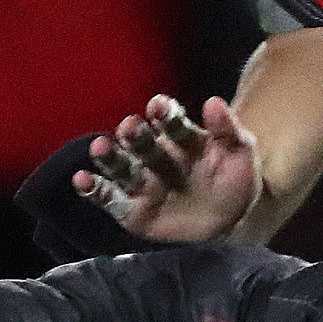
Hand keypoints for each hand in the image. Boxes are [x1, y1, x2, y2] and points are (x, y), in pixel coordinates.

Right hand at [72, 95, 259, 242]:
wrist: (235, 219)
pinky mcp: (131, 210)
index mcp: (181, 137)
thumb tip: (214, 102)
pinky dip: (94, 190)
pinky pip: (110, 198)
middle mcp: (156, 155)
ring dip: (109, 157)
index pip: (169, 121)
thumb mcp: (241, 152)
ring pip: (121, 167)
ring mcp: (143, 182)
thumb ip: (228, 130)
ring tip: (99, 148)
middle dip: (135, 134)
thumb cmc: (235, 178)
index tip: (159, 106)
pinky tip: (81, 180)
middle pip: (141, 142)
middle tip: (130, 128)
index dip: (164, 114)